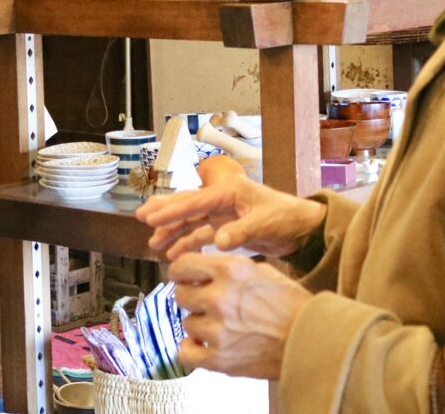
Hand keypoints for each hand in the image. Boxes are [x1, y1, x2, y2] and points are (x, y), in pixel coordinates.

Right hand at [136, 177, 324, 259]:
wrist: (303, 229)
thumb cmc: (287, 218)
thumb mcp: (264, 224)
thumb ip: (241, 233)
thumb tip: (219, 242)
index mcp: (229, 191)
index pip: (194, 201)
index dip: (171, 210)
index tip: (150, 218)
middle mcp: (221, 199)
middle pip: (187, 204)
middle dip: (163, 212)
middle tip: (140, 217)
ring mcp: (223, 213)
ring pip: (190, 220)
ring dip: (172, 231)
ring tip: (152, 242)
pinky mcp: (226, 227)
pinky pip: (201, 234)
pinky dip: (187, 242)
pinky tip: (174, 253)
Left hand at [171, 252, 310, 379]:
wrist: (311, 339)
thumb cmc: (290, 304)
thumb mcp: (260, 270)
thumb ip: (228, 268)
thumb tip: (203, 268)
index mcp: (230, 270)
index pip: (182, 265)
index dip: (179, 271)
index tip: (182, 276)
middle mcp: (220, 297)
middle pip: (180, 294)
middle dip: (190, 297)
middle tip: (202, 302)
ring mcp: (219, 330)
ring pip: (187, 323)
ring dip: (198, 324)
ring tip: (215, 325)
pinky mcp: (221, 359)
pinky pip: (187, 353)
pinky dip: (191, 350)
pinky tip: (201, 345)